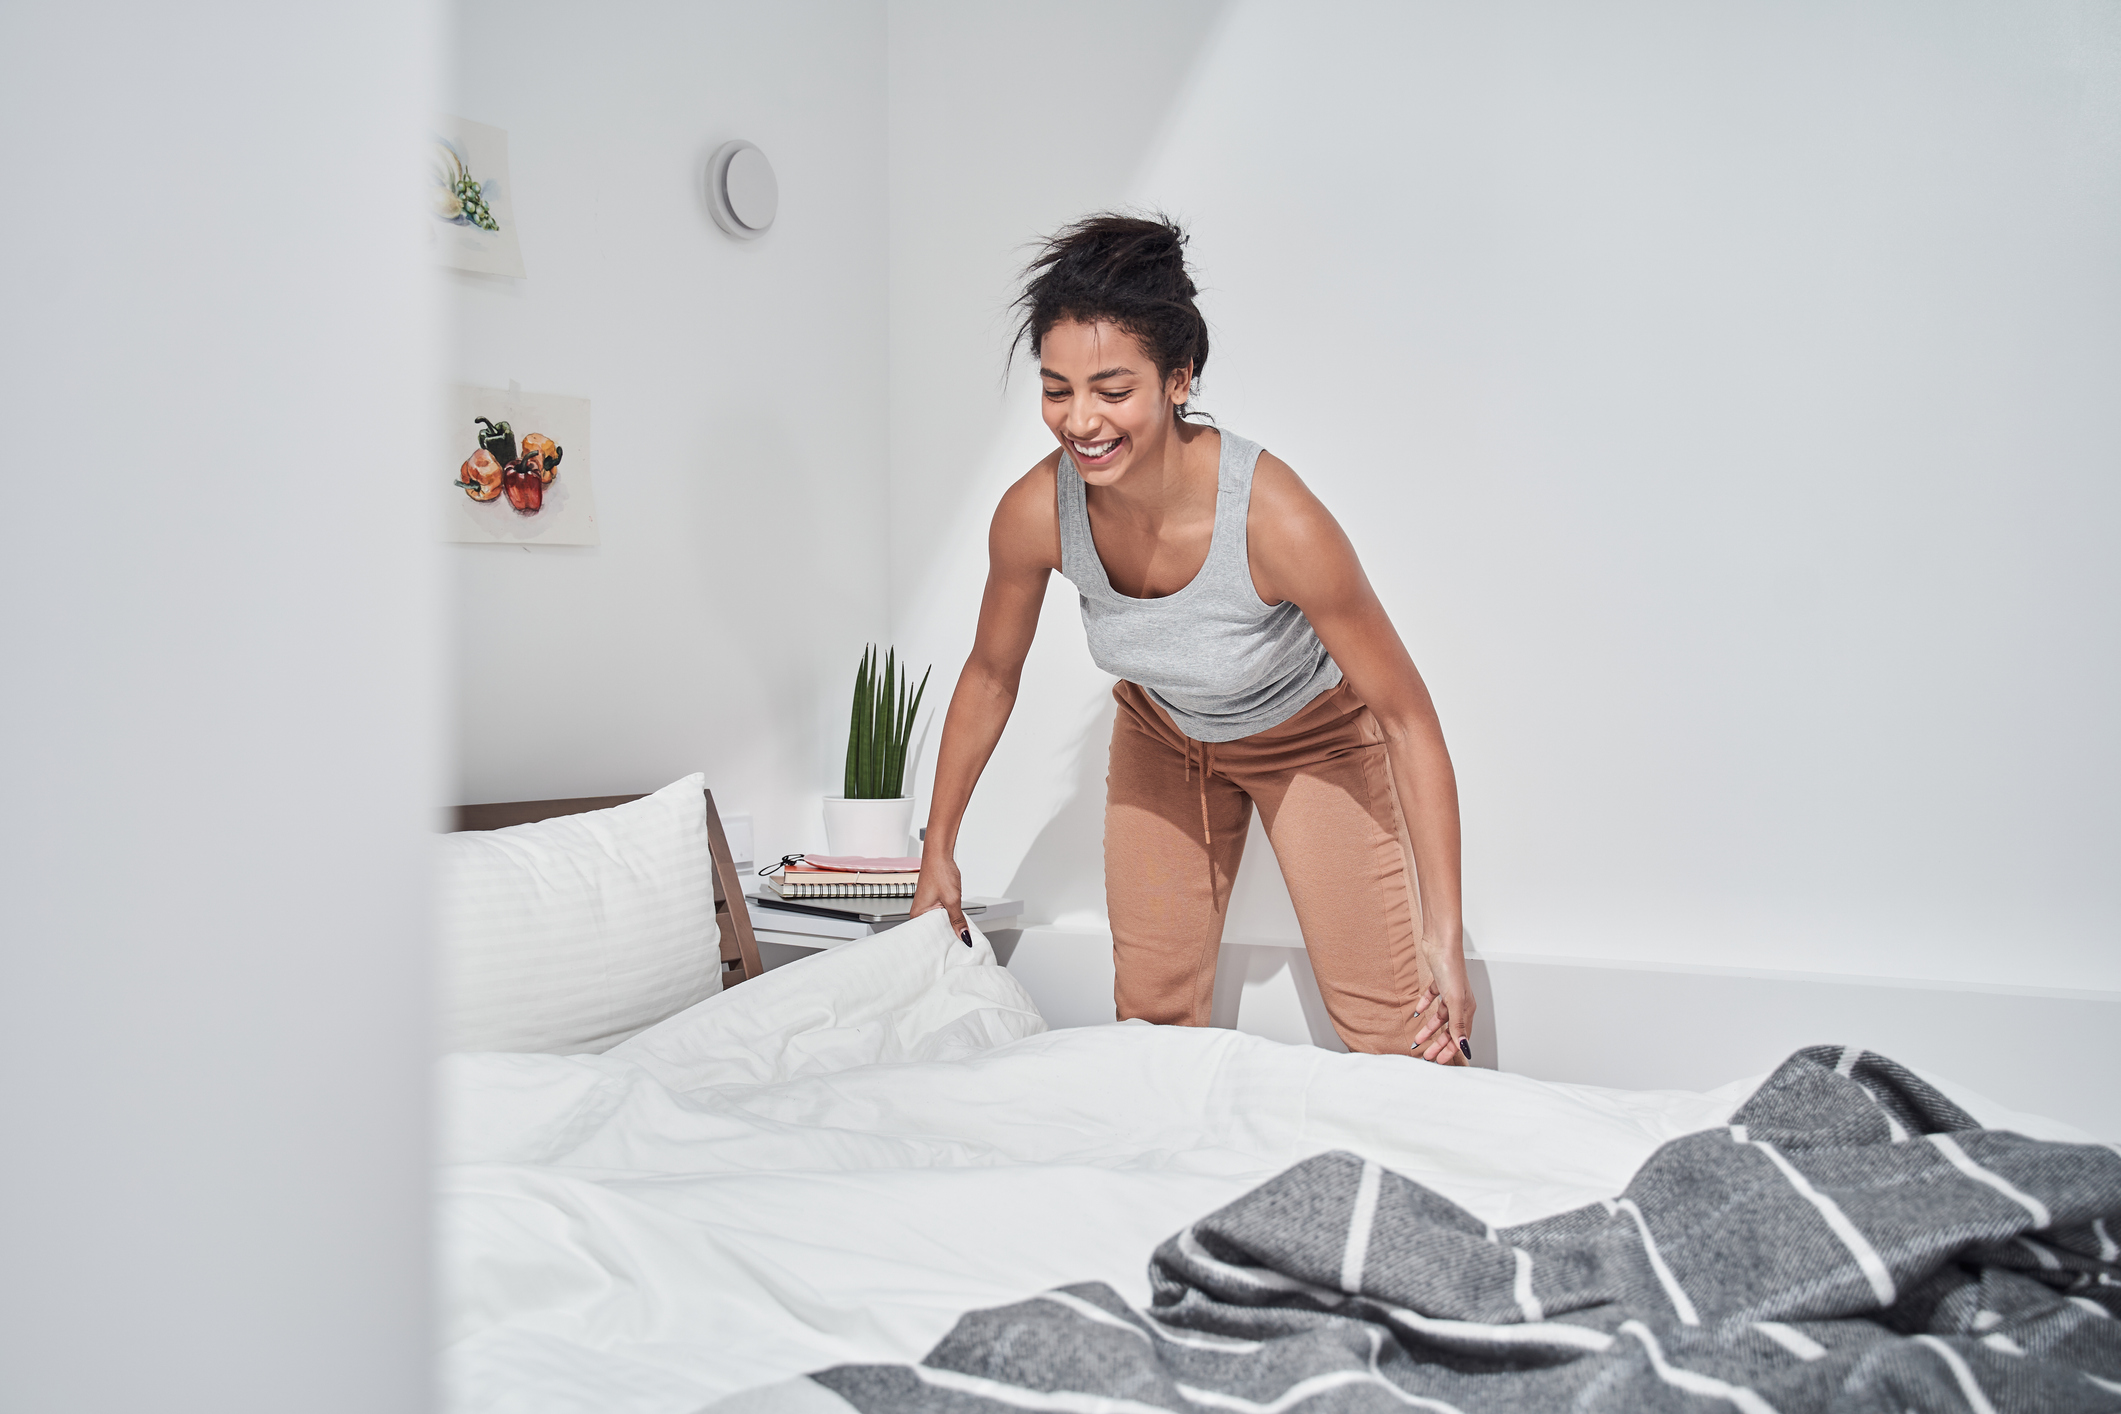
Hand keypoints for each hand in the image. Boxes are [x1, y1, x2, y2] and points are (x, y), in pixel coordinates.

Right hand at [911, 850, 970, 944]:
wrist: (940, 854)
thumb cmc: (939, 871)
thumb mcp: (952, 900)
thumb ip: (958, 920)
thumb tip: (963, 935)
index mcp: (918, 915)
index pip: (929, 937)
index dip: (942, 943)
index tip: (954, 949)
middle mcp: (919, 912)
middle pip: (935, 931)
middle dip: (947, 936)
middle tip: (960, 943)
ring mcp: (926, 907)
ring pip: (940, 923)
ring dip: (950, 926)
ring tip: (960, 934)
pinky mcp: (933, 902)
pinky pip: (942, 916)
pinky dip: (950, 919)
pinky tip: (957, 922)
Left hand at [1410, 934, 1474, 1065]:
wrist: (1441, 944)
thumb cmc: (1451, 968)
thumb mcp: (1454, 1001)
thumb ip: (1457, 1024)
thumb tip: (1463, 1046)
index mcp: (1467, 1008)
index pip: (1460, 1036)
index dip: (1451, 1050)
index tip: (1440, 1062)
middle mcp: (1460, 1002)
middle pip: (1449, 1029)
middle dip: (1438, 1044)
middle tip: (1427, 1056)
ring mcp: (1449, 992)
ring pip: (1439, 1017)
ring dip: (1429, 1030)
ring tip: (1417, 1040)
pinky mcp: (1438, 982)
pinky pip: (1431, 1000)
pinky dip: (1424, 1007)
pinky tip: (1416, 1013)